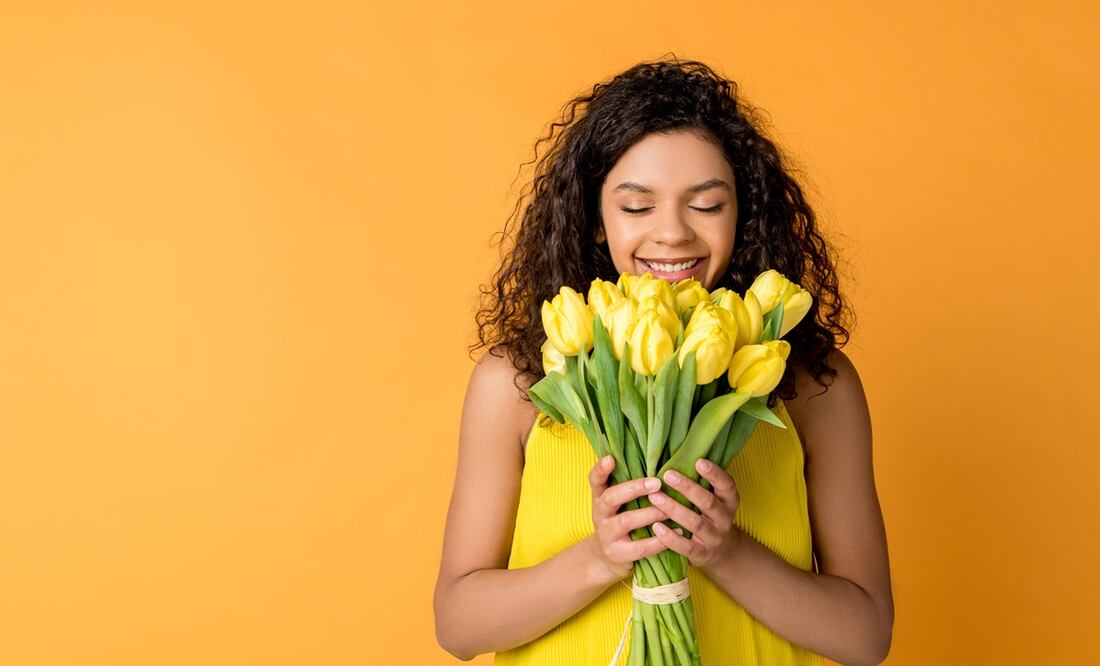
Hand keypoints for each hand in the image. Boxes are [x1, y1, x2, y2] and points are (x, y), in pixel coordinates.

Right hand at [587, 455, 668, 583]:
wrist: (606, 559)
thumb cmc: (619, 522)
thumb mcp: (617, 504)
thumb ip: (628, 487)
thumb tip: (658, 460)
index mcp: (600, 498)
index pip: (595, 480)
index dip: (600, 469)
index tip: (610, 458)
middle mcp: (600, 514)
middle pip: (610, 498)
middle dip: (633, 489)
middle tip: (657, 483)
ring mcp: (607, 535)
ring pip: (626, 521)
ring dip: (650, 514)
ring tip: (669, 509)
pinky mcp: (619, 554)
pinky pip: (640, 547)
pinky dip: (659, 540)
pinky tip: (677, 531)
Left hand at [647, 458, 741, 570]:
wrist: (722, 552)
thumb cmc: (710, 516)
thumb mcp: (715, 499)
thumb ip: (703, 482)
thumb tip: (678, 454)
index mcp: (729, 501)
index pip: (727, 485)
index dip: (715, 474)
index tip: (699, 461)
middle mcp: (724, 519)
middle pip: (708, 502)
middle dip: (688, 488)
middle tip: (667, 474)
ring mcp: (714, 538)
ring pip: (695, 523)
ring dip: (674, 509)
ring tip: (654, 497)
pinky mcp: (702, 554)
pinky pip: (686, 547)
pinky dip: (671, 538)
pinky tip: (656, 527)